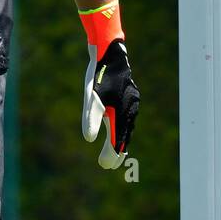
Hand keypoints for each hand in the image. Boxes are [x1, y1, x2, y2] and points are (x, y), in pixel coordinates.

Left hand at [82, 37, 140, 169]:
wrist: (110, 53)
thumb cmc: (99, 76)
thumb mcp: (91, 98)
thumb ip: (91, 119)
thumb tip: (89, 139)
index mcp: (121, 114)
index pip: (117, 141)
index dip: (111, 154)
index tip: (105, 166)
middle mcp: (130, 110)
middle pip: (125, 136)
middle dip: (117, 150)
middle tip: (109, 164)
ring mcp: (132, 102)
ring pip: (127, 126)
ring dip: (121, 139)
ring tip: (116, 151)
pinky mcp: (130, 96)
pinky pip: (128, 117)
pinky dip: (123, 126)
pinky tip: (119, 127)